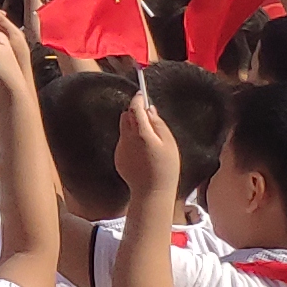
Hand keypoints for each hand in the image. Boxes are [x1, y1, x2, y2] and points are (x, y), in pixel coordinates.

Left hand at [116, 87, 181, 204]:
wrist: (151, 192)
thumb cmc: (166, 168)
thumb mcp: (169, 143)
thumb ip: (158, 124)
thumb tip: (149, 109)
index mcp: (142, 134)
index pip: (135, 108)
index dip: (138, 99)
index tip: (141, 94)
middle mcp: (127, 139)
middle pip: (125, 115)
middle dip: (134, 112)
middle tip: (147, 116)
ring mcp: (120, 148)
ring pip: (123, 128)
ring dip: (131, 125)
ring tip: (147, 137)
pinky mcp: (117, 156)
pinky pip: (122, 141)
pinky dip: (130, 139)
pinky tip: (142, 151)